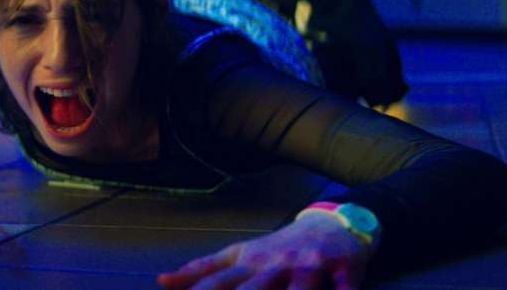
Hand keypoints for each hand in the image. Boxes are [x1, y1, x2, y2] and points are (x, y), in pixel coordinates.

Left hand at [158, 213, 370, 289]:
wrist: (332, 223)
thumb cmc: (279, 248)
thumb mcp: (240, 254)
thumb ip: (203, 270)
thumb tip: (161, 281)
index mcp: (249, 261)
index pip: (216, 279)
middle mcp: (275, 263)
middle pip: (252, 289)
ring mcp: (309, 265)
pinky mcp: (344, 267)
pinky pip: (345, 288)